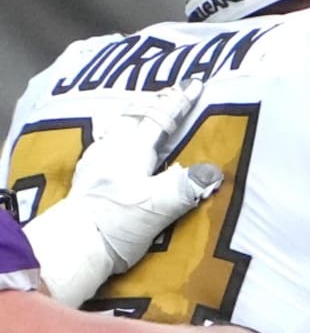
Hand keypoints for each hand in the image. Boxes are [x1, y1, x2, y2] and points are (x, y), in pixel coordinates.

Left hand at [23, 80, 221, 306]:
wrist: (72, 248)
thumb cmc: (116, 224)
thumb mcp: (159, 206)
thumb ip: (186, 186)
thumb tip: (214, 171)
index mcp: (133, 149)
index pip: (160, 117)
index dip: (179, 101)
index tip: (195, 84)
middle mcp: (113, 148)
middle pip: (136, 115)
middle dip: (155, 102)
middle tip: (171, 94)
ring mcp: (96, 162)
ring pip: (119, 127)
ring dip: (135, 116)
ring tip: (144, 113)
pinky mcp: (88, 179)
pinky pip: (108, 143)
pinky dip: (120, 135)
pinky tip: (118, 144)